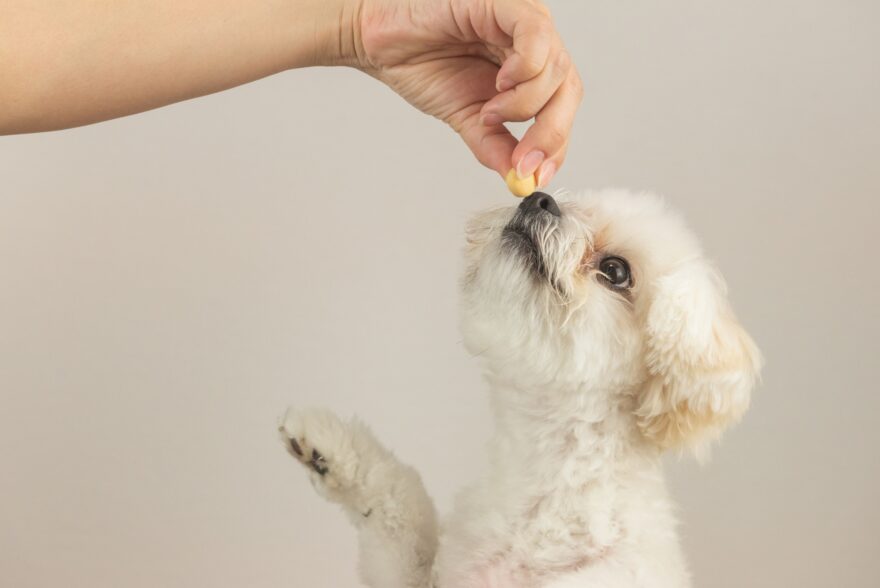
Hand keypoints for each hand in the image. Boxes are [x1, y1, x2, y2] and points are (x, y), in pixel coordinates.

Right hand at [351, 0, 582, 185]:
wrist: (381, 44)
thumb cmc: (422, 65)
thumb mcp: (467, 119)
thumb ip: (495, 146)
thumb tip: (519, 178)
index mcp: (528, 70)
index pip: (561, 108)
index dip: (555, 145)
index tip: (535, 176)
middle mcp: (533, 45)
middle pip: (568, 90)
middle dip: (550, 133)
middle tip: (523, 160)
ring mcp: (522, 23)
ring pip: (557, 69)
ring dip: (526, 104)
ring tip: (490, 111)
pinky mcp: (506, 5)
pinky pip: (537, 36)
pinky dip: (524, 69)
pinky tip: (499, 82)